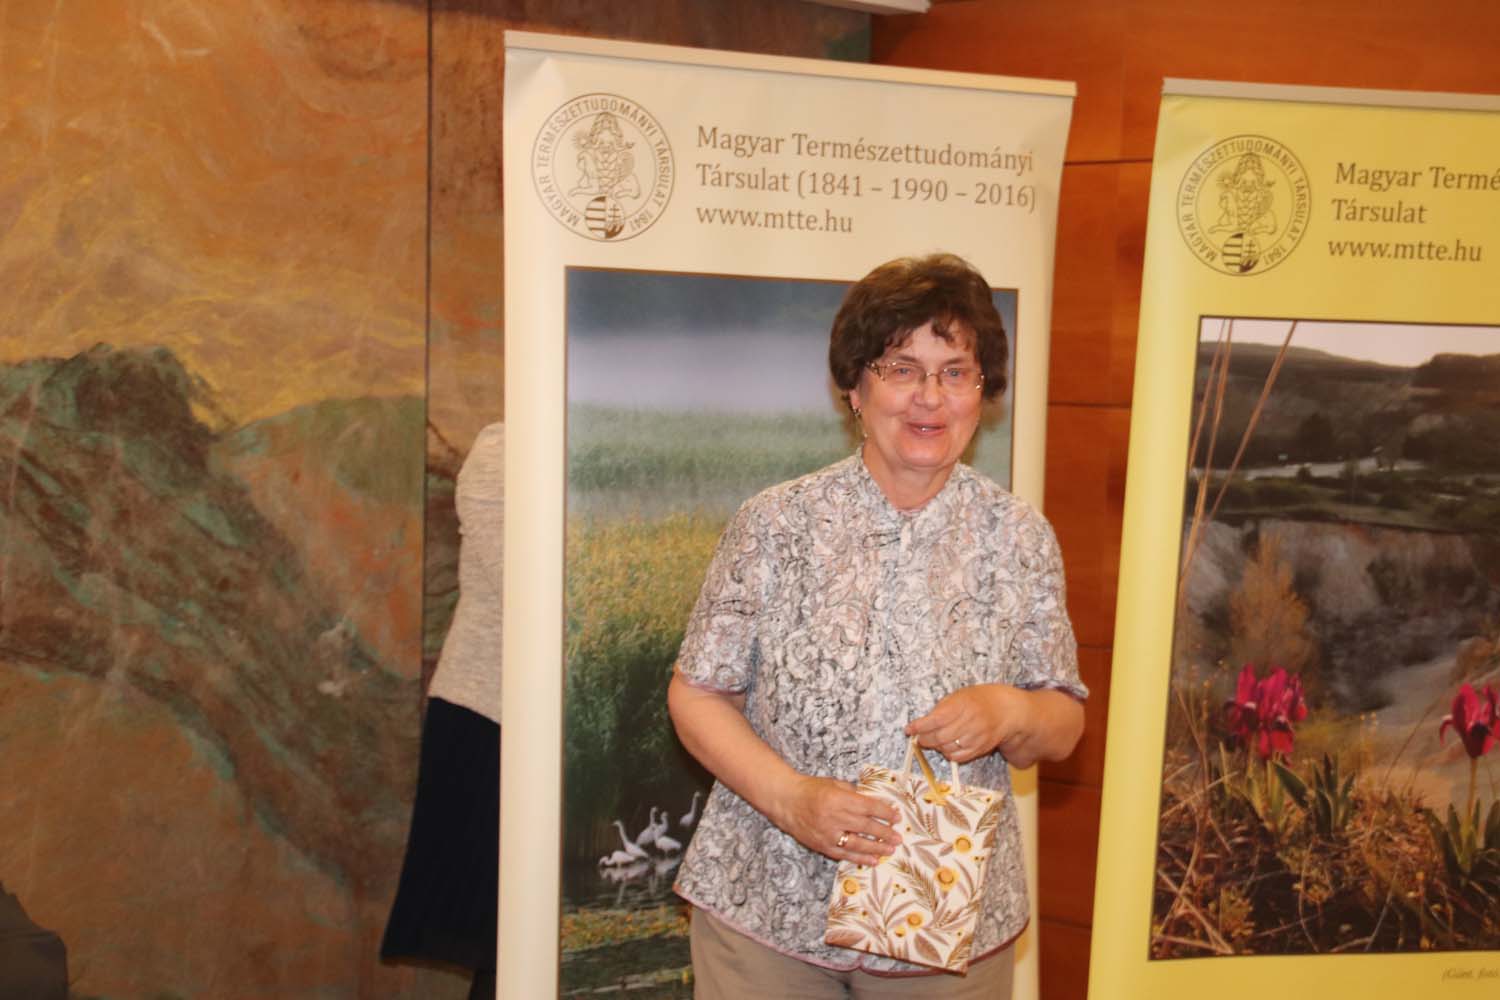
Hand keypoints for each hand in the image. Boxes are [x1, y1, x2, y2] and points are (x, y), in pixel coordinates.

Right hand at [771, 774, 900, 866]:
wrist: (786, 801)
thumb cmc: (811, 789)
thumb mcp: (834, 784)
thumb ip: (854, 794)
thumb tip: (875, 804)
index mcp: (839, 798)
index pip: (869, 807)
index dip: (885, 812)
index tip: (897, 816)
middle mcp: (834, 817)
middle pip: (866, 827)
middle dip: (885, 833)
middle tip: (898, 837)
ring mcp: (828, 833)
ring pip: (858, 844)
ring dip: (876, 848)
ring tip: (890, 850)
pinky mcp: (822, 845)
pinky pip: (844, 854)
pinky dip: (860, 857)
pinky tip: (872, 860)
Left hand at [905, 683, 1037, 764]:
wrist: (1005, 710)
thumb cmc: (977, 700)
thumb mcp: (958, 696)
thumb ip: (940, 709)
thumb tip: (921, 725)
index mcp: (962, 705)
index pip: (935, 719)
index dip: (919, 726)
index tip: (909, 729)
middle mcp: (970, 722)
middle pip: (940, 737)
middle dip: (925, 739)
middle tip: (919, 737)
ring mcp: (976, 737)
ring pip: (947, 749)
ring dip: (936, 747)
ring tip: (933, 740)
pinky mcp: (980, 749)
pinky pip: (958, 757)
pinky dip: (948, 754)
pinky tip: (946, 747)